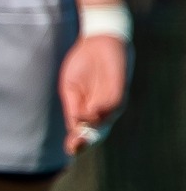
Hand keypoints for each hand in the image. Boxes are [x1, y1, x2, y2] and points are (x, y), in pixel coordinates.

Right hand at [60, 35, 127, 154]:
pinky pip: (113, 104)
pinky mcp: (120, 89)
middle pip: (97, 131)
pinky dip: (101, 110)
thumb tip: (77, 125)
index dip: (77, 141)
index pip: (84, 131)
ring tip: (80, 127)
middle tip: (75, 147)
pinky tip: (91, 111)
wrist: (96, 42)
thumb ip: (74, 107)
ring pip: (105, 121)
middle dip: (86, 141)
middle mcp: (102, 108)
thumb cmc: (82, 64)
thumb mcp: (70, 88)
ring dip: (92, 126)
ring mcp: (112, 100)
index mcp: (87, 109)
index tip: (70, 149)